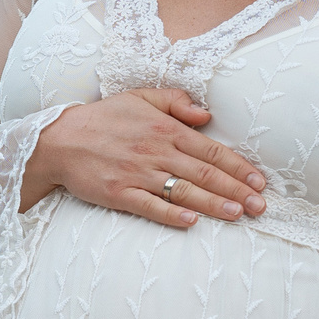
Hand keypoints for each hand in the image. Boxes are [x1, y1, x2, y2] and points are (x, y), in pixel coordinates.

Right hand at [21, 88, 268, 227]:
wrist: (58, 140)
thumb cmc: (102, 119)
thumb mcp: (139, 97)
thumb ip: (175, 102)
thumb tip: (207, 115)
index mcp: (164, 129)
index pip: (209, 150)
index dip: (237, 166)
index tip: (258, 181)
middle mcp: (155, 151)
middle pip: (204, 173)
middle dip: (235, 190)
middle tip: (259, 206)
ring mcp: (137, 174)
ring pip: (183, 190)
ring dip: (213, 203)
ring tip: (237, 214)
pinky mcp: (119, 193)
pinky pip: (150, 206)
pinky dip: (172, 213)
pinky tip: (192, 221)